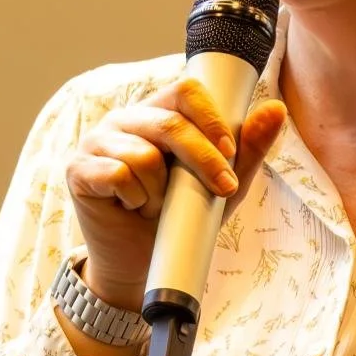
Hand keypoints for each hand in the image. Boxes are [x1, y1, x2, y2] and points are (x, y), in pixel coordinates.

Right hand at [62, 77, 287, 311]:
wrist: (140, 263)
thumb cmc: (179, 216)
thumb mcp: (222, 184)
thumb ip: (248, 147)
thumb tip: (276, 109)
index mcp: (158, 112)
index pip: (186, 91)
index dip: (211, 119)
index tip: (229, 152)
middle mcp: (126, 119)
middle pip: (169, 123)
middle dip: (203, 160)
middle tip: (221, 189)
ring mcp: (97, 141)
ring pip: (144, 155)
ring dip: (160, 193)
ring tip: (158, 206)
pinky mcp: (78, 169)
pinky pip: (117, 175)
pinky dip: (135, 199)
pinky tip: (132, 207)